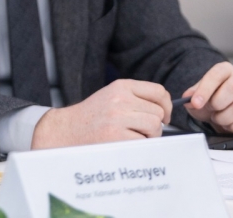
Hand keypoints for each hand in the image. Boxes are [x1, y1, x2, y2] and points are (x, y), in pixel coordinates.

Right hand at [31, 79, 171, 148]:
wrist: (66, 130)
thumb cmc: (92, 116)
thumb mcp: (112, 96)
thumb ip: (136, 98)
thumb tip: (166, 110)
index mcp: (120, 86)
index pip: (158, 91)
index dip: (166, 106)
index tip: (164, 116)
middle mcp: (120, 99)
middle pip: (158, 113)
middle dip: (154, 124)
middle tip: (138, 130)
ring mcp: (118, 118)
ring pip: (154, 127)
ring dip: (148, 136)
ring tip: (130, 136)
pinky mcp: (116, 136)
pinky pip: (144, 142)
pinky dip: (138, 146)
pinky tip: (124, 143)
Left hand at [183, 62, 232, 134]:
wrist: (220, 111)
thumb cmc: (209, 100)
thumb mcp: (196, 96)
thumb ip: (191, 95)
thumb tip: (188, 98)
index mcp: (224, 70)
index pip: (216, 75)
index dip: (205, 89)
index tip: (195, 103)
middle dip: (217, 103)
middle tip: (210, 109)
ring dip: (223, 118)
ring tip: (217, 117)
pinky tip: (228, 124)